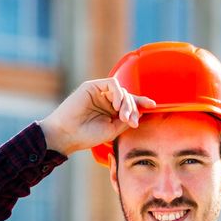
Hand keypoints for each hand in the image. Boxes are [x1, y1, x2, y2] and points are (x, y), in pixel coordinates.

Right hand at [38, 78, 155, 155]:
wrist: (68, 134)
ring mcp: (100, 93)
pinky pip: (113, 84)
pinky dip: (119, 94)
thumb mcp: (112, 130)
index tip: (153, 105)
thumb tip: (139, 112)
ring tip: (123, 117)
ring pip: (122, 91)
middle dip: (133, 109)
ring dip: (127, 104)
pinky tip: (117, 106)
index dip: (141, 103)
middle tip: (132, 122)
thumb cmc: (87, 135)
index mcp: (111, 112)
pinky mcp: (93, 86)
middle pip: (128, 98)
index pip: (130, 104)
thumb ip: (126, 120)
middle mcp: (106, 101)